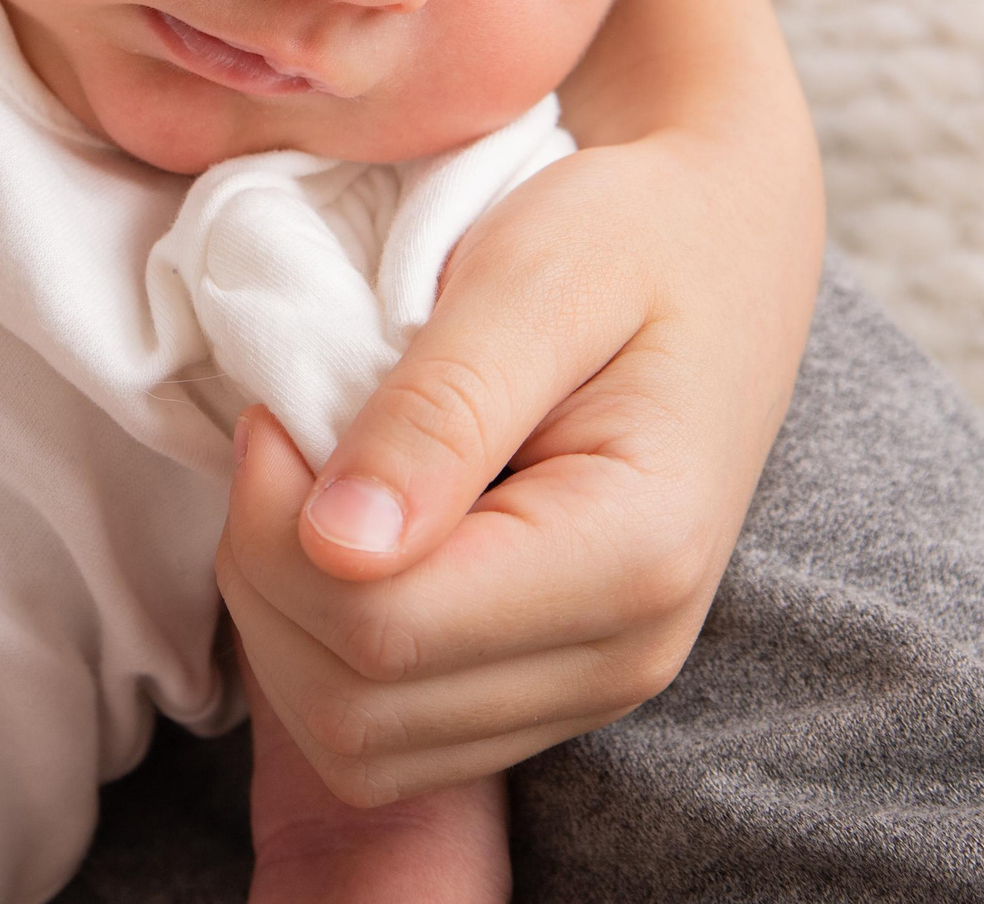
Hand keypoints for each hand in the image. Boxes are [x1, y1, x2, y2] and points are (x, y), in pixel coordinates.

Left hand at [218, 131, 820, 804]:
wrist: (715, 242)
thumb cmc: (626, 236)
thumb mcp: (534, 279)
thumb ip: (441, 410)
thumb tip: (342, 544)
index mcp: (635, 552)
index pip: (382, 626)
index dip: (278, 528)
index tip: (277, 409)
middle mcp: (626, 654)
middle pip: (355, 706)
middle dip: (268, 575)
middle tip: (281, 438)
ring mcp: (591, 688)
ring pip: (356, 746)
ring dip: (283, 621)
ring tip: (312, 486)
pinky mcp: (548, 691)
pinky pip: (385, 738)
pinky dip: (319, 650)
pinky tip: (344, 538)